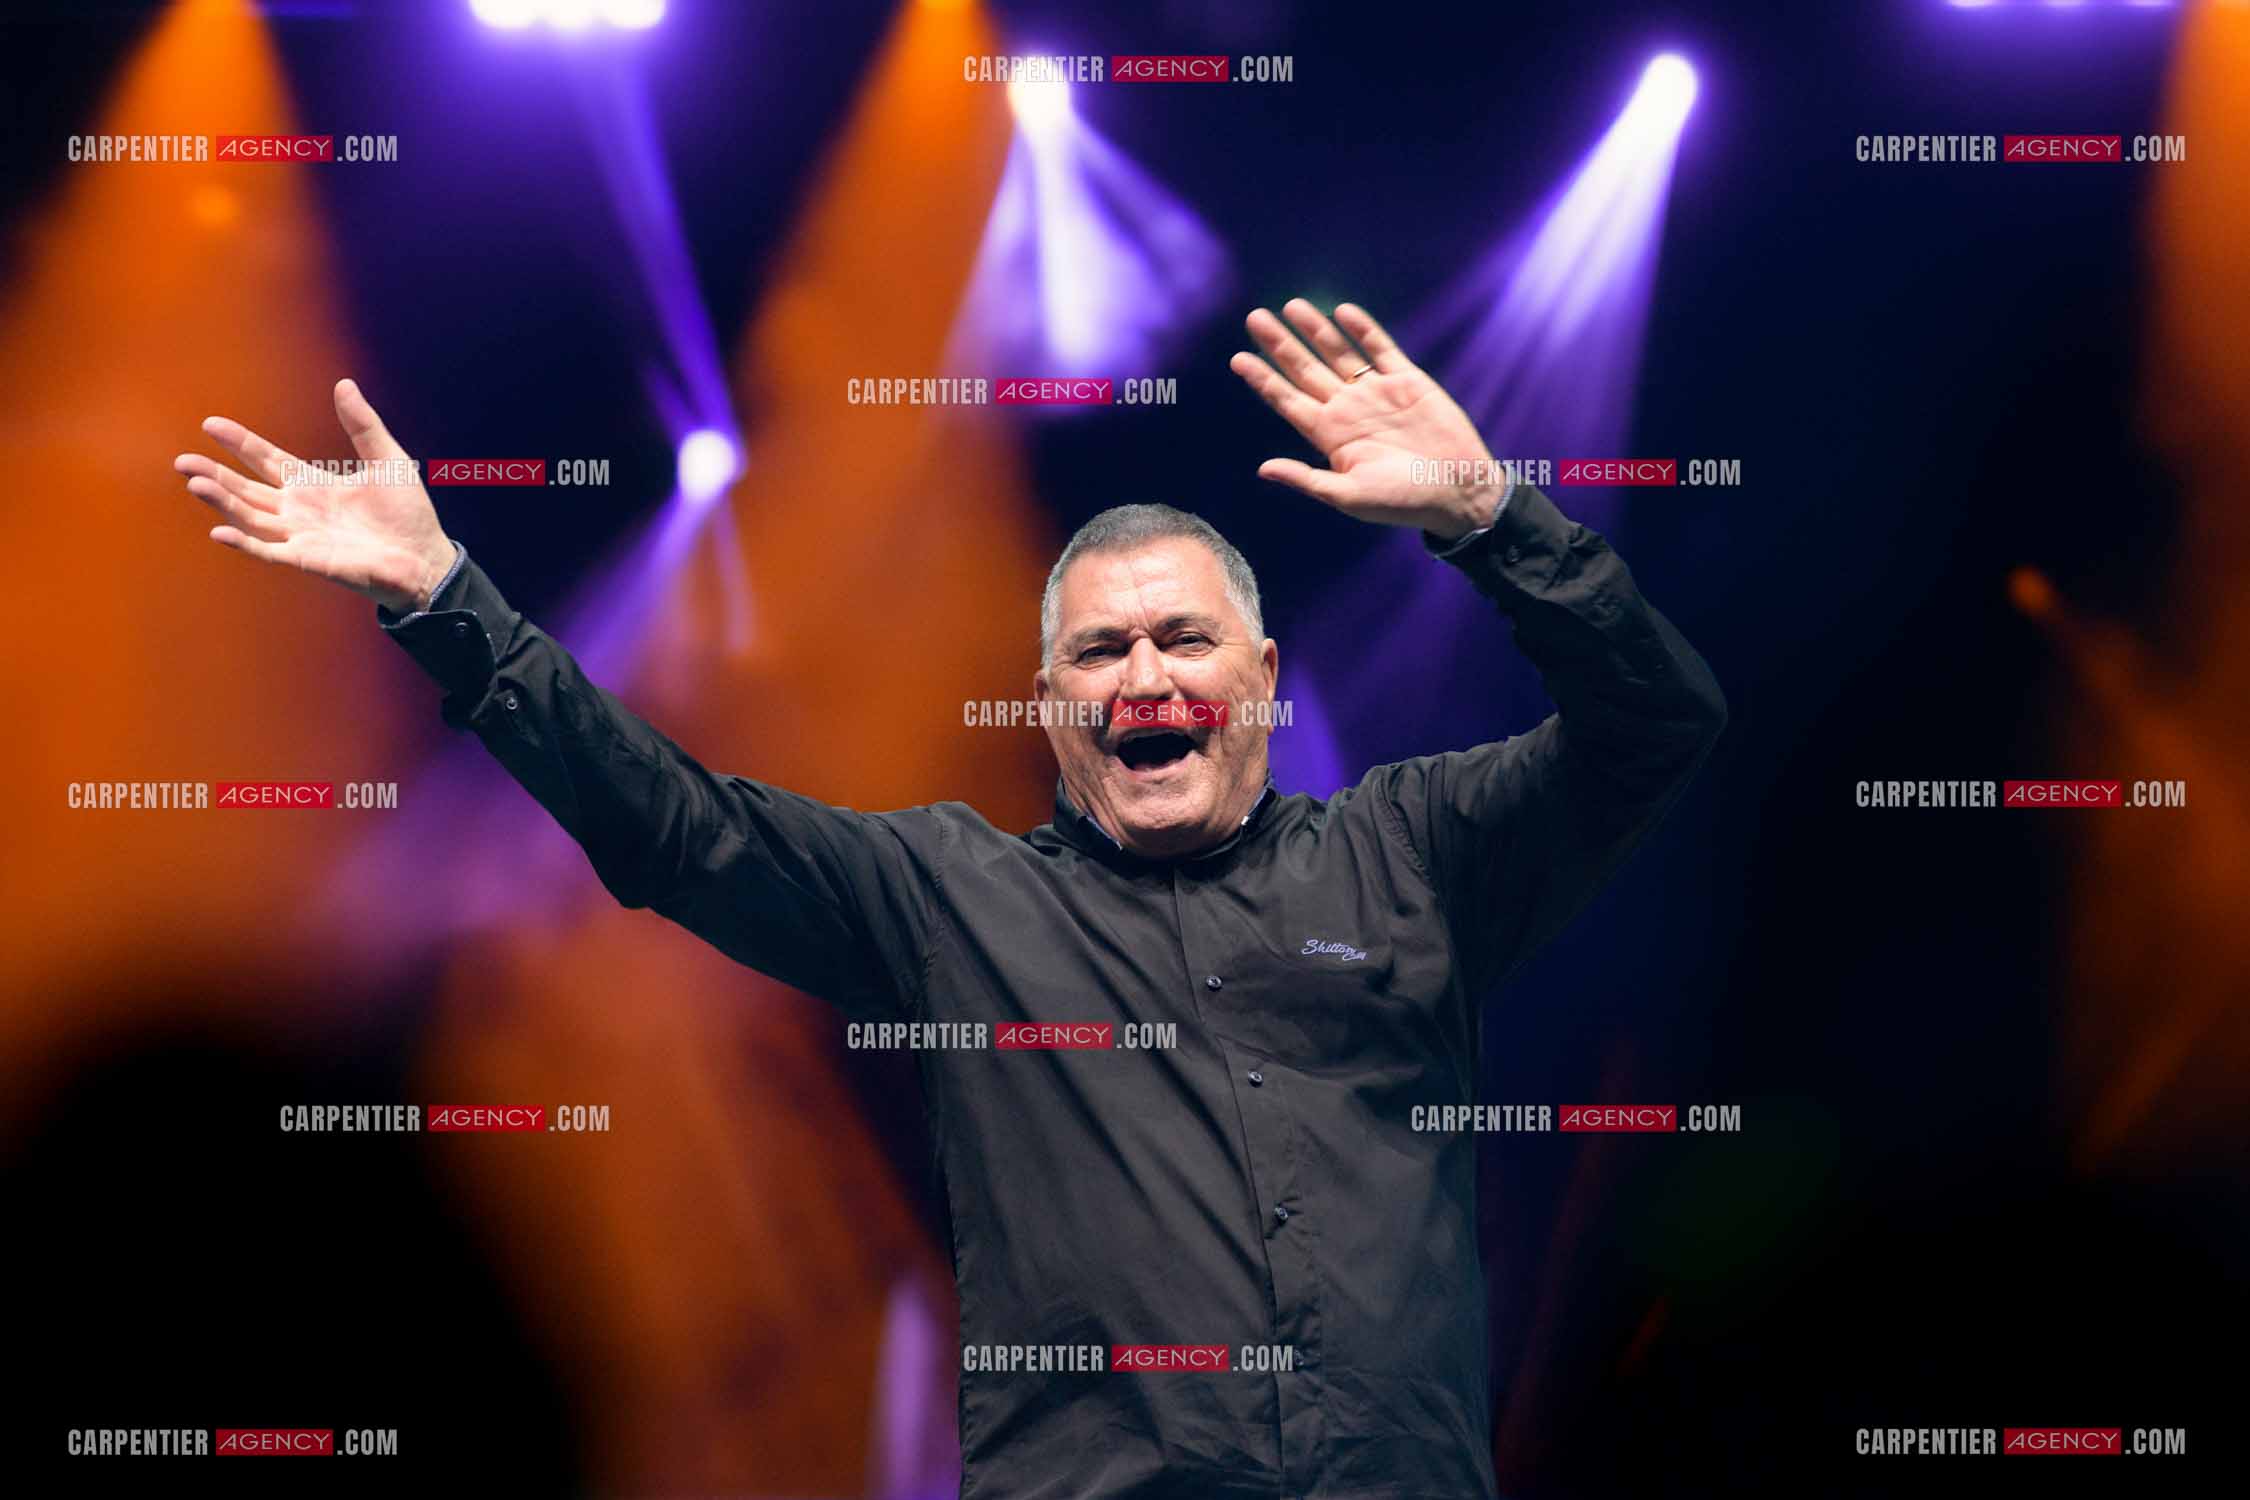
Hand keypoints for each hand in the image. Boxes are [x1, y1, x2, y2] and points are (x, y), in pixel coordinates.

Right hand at [173, 379, 455, 614]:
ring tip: (195, 483)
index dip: (239, 443)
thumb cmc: (407, 513)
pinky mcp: (309, 560)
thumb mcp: (388, 459)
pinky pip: (269, 551)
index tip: (211, 424)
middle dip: (214, 475)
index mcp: (313, 484)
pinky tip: (220, 530)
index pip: (265, 459)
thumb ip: (363, 425)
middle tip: (182, 461)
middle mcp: (299, 509)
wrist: (426, 557)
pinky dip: (245, 543)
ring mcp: (301, 536)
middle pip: (246, 490)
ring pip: (250, 517)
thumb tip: (344, 384)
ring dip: (222, 502)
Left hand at [1229, 299, 1502, 538]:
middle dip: (1280, 344)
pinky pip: (1380, 349)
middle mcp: (1348, 409)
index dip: (1263, 379)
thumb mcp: (1350, 496)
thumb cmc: (1402, 501)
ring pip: (1338, 353)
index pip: (1288, 400)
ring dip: (1315, 330)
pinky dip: (1362, 330)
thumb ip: (1307, 479)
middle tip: (1255, 319)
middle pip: (1305, 369)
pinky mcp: (1407, 381)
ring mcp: (1376, 392)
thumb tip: (1263, 469)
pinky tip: (1342, 312)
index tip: (1238, 360)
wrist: (1458, 490)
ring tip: (1291, 306)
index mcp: (1330, 436)